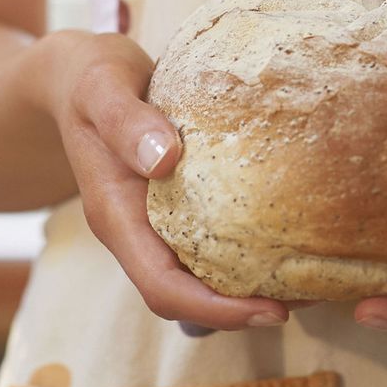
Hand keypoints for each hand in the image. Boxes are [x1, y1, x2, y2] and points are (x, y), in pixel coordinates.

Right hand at [30, 31, 314, 329]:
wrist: (75, 76)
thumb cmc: (89, 77)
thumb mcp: (101, 86)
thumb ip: (126, 121)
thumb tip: (164, 160)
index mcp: (116, 216)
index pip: (163, 287)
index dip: (216, 309)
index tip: (272, 310)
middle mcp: (136, 231)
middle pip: (187, 298)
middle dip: (244, 309)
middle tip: (312, 296)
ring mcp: (155, 224)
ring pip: (201, 278)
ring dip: (250, 288)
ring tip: (311, 280)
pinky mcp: (176, 208)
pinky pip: (212, 246)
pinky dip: (248, 255)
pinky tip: (290, 240)